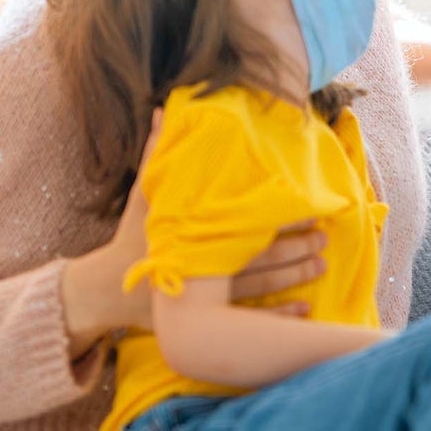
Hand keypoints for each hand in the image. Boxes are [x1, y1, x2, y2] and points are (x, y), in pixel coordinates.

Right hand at [64, 111, 318, 347]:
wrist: (105, 291)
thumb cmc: (131, 236)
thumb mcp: (143, 195)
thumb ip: (155, 152)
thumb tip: (160, 109)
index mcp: (194, 236)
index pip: (245, 225)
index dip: (278, 218)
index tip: (307, 208)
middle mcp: (204, 268)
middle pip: (259, 258)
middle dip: (296, 248)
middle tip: (325, 236)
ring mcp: (207, 298)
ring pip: (260, 287)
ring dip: (295, 276)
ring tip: (323, 264)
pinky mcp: (207, 321)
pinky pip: (251, 321)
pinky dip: (279, 316)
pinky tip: (304, 308)